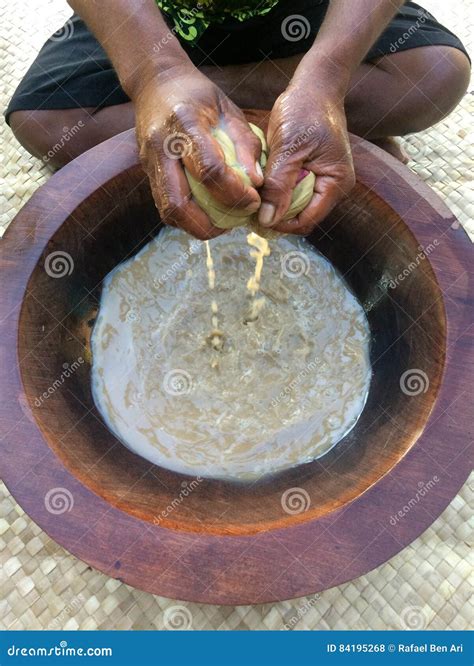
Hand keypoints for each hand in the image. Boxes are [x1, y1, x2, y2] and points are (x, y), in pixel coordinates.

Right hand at [134, 65, 263, 238]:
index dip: (234, 192)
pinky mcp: (148, 173)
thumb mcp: (228, 109)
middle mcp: (162, 147)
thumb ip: (245, 144)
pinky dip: (187, 218)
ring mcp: (150, 163)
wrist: (155, 82)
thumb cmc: (198, 94)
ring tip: (222, 223)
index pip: (209, 169)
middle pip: (178, 203)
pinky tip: (207, 214)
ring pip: (168, 211)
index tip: (253, 199)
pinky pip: (165, 205)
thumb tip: (257, 183)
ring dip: (196, 226)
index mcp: (185, 124)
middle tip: (235, 223)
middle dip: (209, 224)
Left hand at [257, 82, 354, 234]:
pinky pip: (293, 190)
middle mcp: (333, 186)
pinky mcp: (313, 172)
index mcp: (336, 183)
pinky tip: (261, 185)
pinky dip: (278, 190)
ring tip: (253, 196)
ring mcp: (324, 180)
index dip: (280, 224)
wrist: (314, 85)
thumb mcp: (288, 148)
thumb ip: (279, 186)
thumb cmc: (305, 110)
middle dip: (276, 215)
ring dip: (275, 203)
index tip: (254, 218)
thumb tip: (267, 221)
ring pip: (295, 205)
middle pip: (301, 216)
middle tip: (249, 208)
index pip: (306, 220)